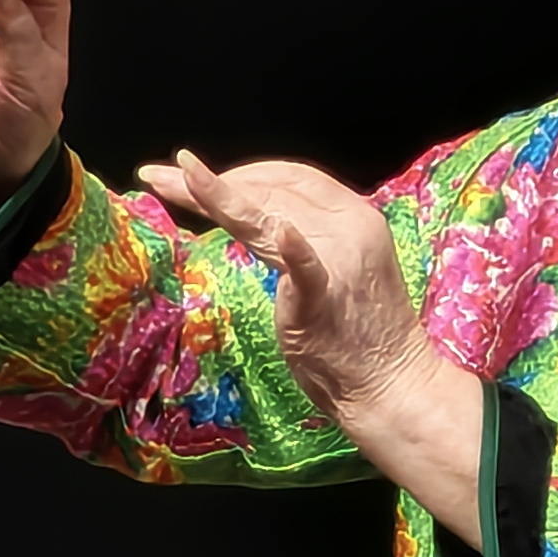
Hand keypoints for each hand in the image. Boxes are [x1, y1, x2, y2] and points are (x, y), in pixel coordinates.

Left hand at [140, 148, 486, 541]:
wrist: (392, 384)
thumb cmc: (360, 336)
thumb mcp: (339, 269)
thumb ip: (308, 241)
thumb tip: (269, 224)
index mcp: (355, 216)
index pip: (295, 177)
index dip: (246, 171)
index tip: (203, 176)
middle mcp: (349, 226)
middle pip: (272, 189)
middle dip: (217, 179)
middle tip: (165, 174)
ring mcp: (338, 259)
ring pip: (266, 212)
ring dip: (212, 192)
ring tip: (167, 177)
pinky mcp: (322, 295)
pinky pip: (299, 261)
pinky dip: (283, 241)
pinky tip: (249, 213)